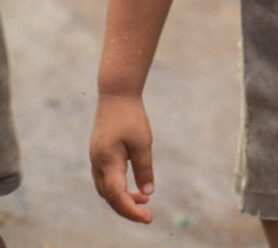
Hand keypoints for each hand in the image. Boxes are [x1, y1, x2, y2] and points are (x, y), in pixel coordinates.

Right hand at [90, 93, 154, 222]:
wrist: (116, 93)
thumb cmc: (131, 116)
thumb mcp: (143, 142)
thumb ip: (144, 168)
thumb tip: (148, 192)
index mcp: (107, 160)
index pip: (117, 195)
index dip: (131, 210)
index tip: (147, 218)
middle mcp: (97, 163)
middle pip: (109, 196)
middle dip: (127, 207)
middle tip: (148, 213)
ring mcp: (96, 158)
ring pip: (106, 189)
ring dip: (122, 197)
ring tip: (144, 199)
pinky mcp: (99, 153)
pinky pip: (105, 178)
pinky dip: (118, 186)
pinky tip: (133, 184)